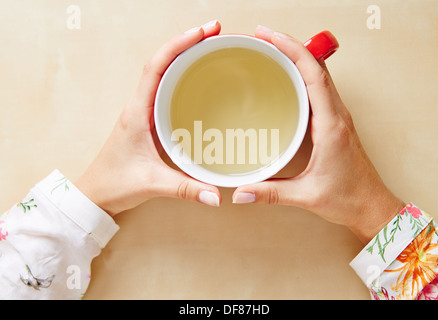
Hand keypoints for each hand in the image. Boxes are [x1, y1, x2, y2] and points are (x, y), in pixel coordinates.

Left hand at [75, 20, 222, 216]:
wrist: (95, 194)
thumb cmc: (114, 183)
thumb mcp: (152, 184)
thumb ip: (186, 189)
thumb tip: (216, 196)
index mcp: (137, 112)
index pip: (157, 67)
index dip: (178, 45)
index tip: (202, 32)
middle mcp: (139, 106)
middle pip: (162, 62)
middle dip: (187, 43)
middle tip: (214, 34)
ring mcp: (142, 112)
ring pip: (163, 74)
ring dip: (183, 57)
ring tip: (210, 47)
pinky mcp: (147, 121)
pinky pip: (164, 90)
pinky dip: (181, 77)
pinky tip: (197, 80)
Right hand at [232, 26, 404, 243]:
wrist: (373, 206)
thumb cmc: (348, 198)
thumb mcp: (306, 195)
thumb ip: (271, 193)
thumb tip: (241, 193)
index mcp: (332, 126)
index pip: (314, 75)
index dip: (292, 50)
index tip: (268, 37)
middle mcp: (338, 116)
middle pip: (317, 67)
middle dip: (290, 46)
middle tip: (262, 38)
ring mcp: (338, 117)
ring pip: (320, 75)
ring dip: (298, 57)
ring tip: (271, 51)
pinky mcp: (336, 123)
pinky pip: (320, 89)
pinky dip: (304, 74)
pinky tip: (288, 79)